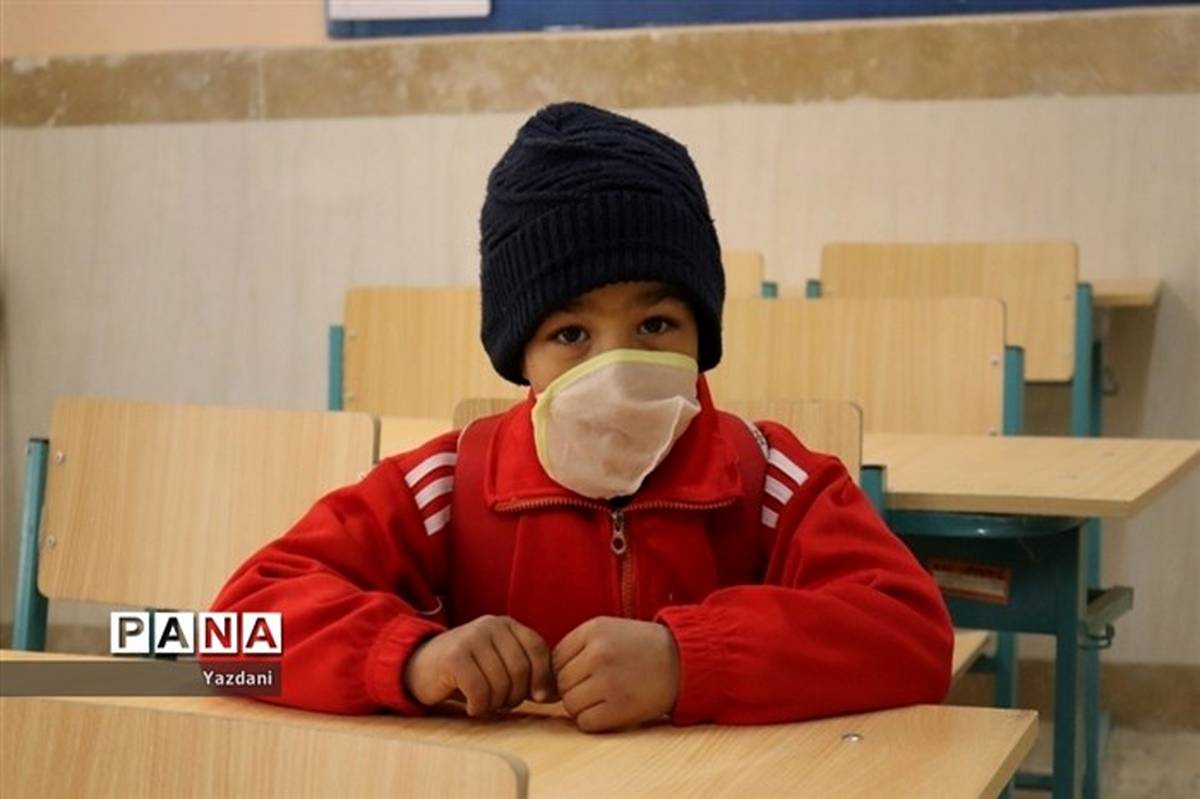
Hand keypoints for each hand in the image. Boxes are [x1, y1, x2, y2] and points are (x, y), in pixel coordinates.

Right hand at [403, 615, 556, 715]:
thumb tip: (553, 695)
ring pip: (501, 684)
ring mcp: (471, 638)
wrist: (419, 666)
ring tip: (484, 703)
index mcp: (507, 625)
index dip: (543, 678)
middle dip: (515, 696)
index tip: (538, 697)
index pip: (538, 650)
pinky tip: (471, 706)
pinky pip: (480, 691)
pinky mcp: (454, 656)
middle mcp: (491, 626)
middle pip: (521, 671)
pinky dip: (478, 706)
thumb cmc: (467, 670)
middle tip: (501, 703)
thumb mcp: (499, 662)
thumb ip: (525, 670)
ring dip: (496, 704)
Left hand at [552, 616, 679, 732]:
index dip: (566, 671)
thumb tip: (546, 681)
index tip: (585, 674)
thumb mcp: (608, 630)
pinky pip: (585, 723)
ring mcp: (607, 681)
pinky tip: (611, 711)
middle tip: (598, 688)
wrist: (683, 661)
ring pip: (570, 705)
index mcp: (592, 630)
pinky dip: (594, 722)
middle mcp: (597, 653)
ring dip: (583, 707)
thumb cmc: (642, 648)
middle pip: (560, 684)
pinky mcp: (618, 707)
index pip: (554, 660)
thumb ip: (577, 647)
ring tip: (606, 698)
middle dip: (574, 689)